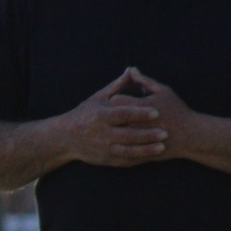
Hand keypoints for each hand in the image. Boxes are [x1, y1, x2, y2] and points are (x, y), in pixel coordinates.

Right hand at [54, 68, 169, 167]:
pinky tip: (150, 156)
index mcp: (100, 115)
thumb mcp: (97, 98)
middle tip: (166, 132)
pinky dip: (137, 159)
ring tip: (162, 147)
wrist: (64, 138)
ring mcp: (102, 148)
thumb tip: (132, 70)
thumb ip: (117, 86)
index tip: (156, 112)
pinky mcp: (103, 159)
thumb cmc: (83, 114)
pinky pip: (123, 160)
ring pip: (127, 150)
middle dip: (147, 134)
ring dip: (145, 150)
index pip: (123, 114)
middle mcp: (101, 133)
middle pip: (127, 134)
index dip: (140, 113)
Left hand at [115, 68, 205, 161]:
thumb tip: (131, 70)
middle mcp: (135, 124)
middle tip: (111, 114)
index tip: (116, 100)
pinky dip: (117, 144)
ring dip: (112, 131)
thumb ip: (145, 81)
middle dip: (110, 115)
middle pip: (111, 119)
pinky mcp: (137, 152)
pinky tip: (119, 139)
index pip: (114, 101)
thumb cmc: (177, 110)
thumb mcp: (163, 92)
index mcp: (140, 107)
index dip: (114, 99)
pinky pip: (119, 149)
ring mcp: (136, 140)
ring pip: (112, 136)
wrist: (189, 136)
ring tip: (115, 126)